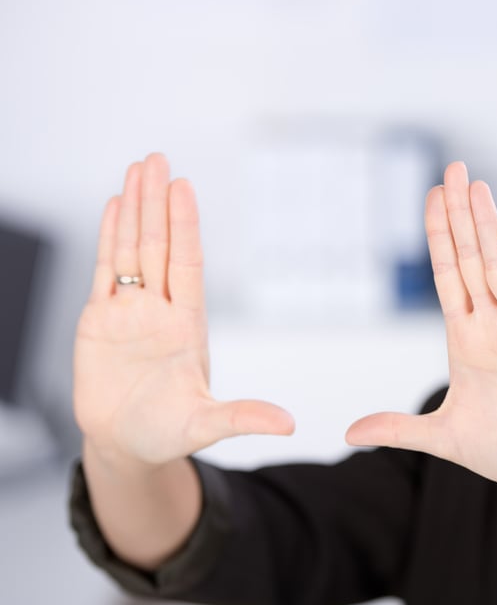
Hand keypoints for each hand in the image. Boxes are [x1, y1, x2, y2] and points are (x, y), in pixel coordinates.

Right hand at [74, 154, 293, 468]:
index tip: (184, 188)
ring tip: (137, 169)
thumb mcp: (206, 425)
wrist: (127, 446)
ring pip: (130, 249)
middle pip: (156, 245)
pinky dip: (107, 237)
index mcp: (187, 325)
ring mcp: (130, 311)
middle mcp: (160, 309)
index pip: (186, 263)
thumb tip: (289, 425)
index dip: (185, 226)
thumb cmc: (168, 434)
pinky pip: (103, 270)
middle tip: (157, 158)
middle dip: (156, 202)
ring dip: (132, 209)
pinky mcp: (99, 320)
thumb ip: (242, 418)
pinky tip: (113, 205)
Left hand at [346, 162, 496, 494]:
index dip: (438, 236)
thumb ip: (400, 429)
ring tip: (474, 185)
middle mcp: (494, 325)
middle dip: (460, 214)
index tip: (431, 195)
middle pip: (472, 258)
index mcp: (467, 340)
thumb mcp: (445, 438)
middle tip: (453, 168)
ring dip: (485, 225)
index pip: (448, 276)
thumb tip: (348, 433)